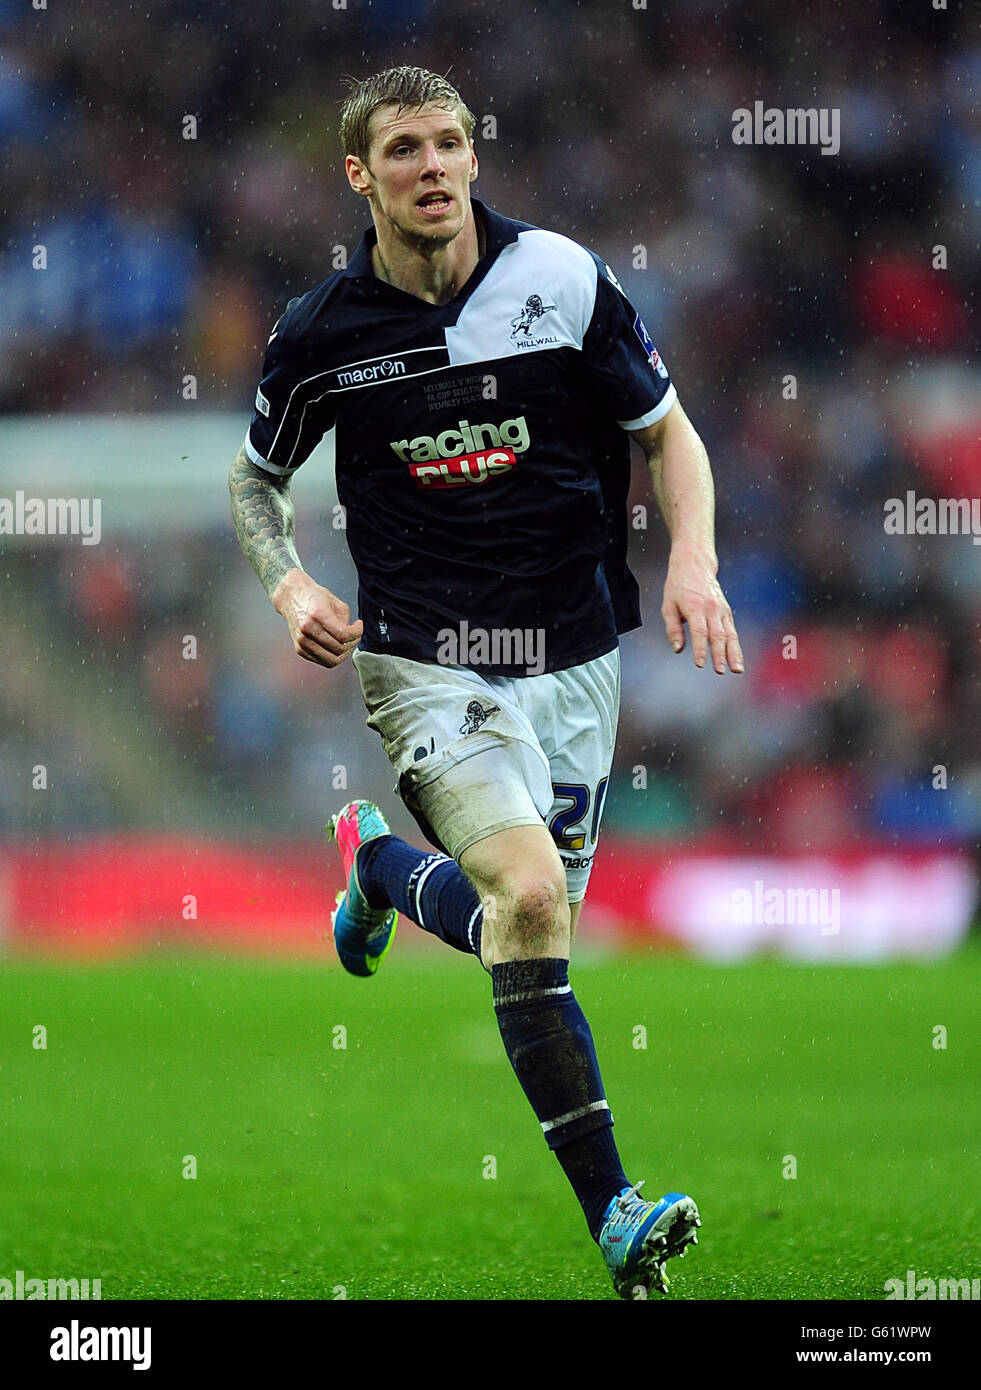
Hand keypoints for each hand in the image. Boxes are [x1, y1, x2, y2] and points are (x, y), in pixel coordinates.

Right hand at [272, 569, 362, 668]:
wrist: (292, 598)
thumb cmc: (312, 597)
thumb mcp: (335, 601)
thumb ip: (346, 619)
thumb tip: (352, 635)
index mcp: (318, 615)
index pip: (343, 635)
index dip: (357, 633)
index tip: (359, 626)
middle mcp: (308, 629)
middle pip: (339, 649)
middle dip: (353, 643)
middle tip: (355, 636)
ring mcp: (302, 641)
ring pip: (331, 660)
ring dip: (344, 653)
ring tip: (347, 643)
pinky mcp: (299, 649)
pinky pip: (322, 661)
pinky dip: (333, 657)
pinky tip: (336, 647)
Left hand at [661, 543, 743, 674]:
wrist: (695, 563)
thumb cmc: (679, 585)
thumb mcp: (668, 605)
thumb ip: (672, 629)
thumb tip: (678, 649)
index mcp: (695, 607)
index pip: (699, 632)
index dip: (700, 649)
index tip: (700, 663)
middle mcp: (711, 608)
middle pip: (717, 634)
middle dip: (719, 655)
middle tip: (720, 670)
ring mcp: (721, 609)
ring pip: (730, 634)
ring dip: (734, 653)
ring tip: (737, 670)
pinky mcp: (727, 611)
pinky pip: (733, 630)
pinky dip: (736, 646)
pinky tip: (737, 659)